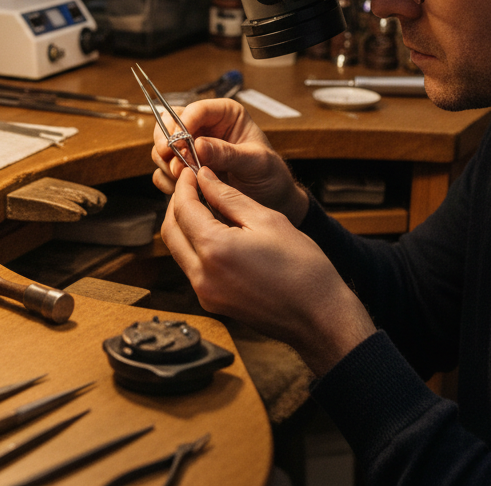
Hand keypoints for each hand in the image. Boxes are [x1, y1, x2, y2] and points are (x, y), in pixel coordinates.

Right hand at [150, 98, 308, 225]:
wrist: (270, 200)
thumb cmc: (270, 175)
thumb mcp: (256, 162)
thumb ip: (228, 153)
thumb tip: (199, 145)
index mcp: (226, 115)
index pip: (197, 109)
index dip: (183, 123)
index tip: (180, 142)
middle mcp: (205, 127)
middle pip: (170, 124)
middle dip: (168, 143)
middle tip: (173, 160)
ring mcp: (192, 149)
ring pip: (163, 147)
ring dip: (167, 162)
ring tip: (182, 177)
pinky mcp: (184, 169)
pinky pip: (163, 170)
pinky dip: (167, 179)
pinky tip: (181, 188)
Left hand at [161, 167, 375, 376]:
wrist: (320, 318)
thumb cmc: (303, 270)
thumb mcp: (267, 220)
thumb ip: (229, 197)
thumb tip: (205, 178)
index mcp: (214, 249)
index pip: (182, 209)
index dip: (184, 186)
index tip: (191, 172)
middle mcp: (202, 275)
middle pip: (171, 231)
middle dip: (177, 205)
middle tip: (192, 186)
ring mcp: (205, 293)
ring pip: (178, 250)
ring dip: (185, 226)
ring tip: (204, 206)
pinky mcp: (213, 303)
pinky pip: (192, 268)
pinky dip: (196, 246)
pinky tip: (214, 233)